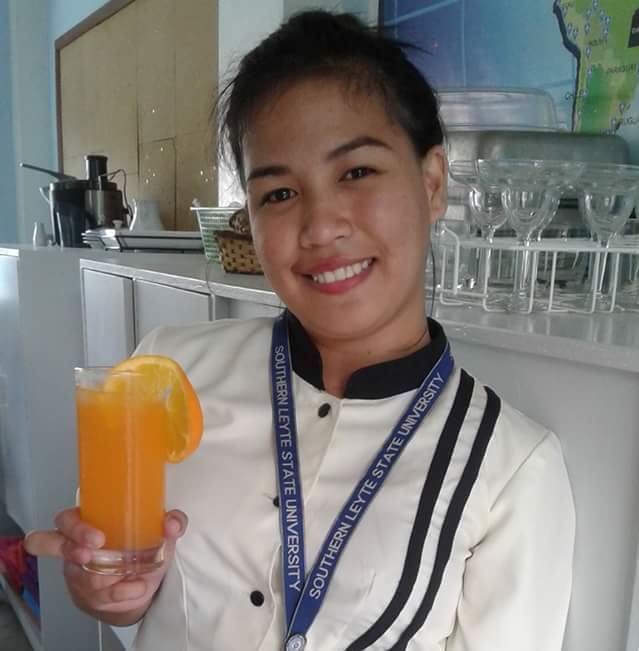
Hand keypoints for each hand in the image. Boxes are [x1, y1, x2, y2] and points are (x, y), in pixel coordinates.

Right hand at [24, 508, 187, 623]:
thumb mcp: (160, 534)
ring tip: (132, 578)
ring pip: (81, 576)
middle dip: (73, 550)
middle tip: (91, 554)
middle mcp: (75, 546)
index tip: (97, 537)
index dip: (74, 527)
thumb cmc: (144, 550)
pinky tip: (135, 589)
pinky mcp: (84, 595)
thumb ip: (172, 522)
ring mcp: (77, 572)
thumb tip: (172, 523)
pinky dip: (120, 595)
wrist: (141, 587)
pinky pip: (97, 597)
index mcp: (89, 522)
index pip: (66, 519)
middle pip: (50, 543)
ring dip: (109, 579)